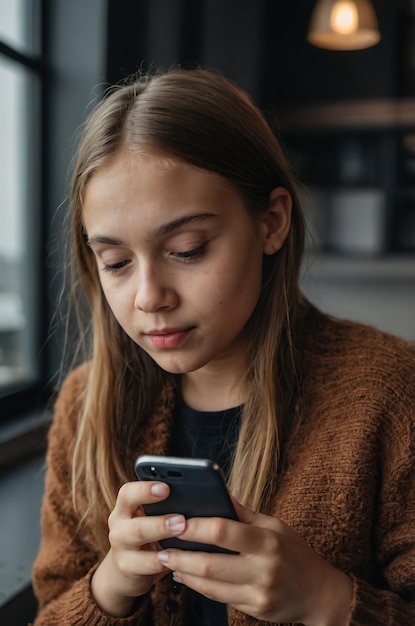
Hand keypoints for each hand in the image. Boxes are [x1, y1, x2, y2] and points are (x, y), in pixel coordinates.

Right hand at [91, 481, 186, 616]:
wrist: (125, 569)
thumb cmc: (146, 536)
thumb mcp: (148, 518)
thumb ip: (164, 506)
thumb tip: (197, 494)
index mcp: (125, 507)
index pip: (128, 493)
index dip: (145, 489)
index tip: (166, 488)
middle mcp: (119, 525)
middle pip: (134, 517)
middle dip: (160, 519)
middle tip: (181, 519)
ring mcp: (121, 547)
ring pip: (138, 537)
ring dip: (161, 533)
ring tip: (182, 531)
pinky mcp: (127, 567)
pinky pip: (145, 564)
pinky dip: (163, 560)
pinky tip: (178, 557)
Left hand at [156, 499, 352, 625]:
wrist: (319, 593)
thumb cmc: (294, 552)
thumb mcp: (274, 526)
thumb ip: (243, 512)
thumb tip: (217, 491)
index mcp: (267, 540)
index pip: (223, 531)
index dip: (196, 527)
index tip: (176, 521)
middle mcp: (263, 568)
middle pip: (210, 563)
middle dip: (180, 555)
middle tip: (160, 546)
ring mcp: (258, 593)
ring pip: (210, 585)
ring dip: (184, 573)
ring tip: (167, 560)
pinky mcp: (255, 610)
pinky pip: (219, 598)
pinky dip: (198, 587)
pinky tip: (186, 576)